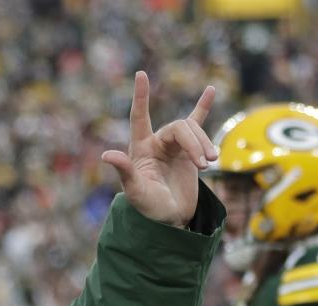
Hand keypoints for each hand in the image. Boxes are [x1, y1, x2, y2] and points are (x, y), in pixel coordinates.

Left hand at [102, 72, 216, 226]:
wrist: (169, 220)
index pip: (139, 117)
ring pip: (193, 131)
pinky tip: (211, 90)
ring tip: (210, 163)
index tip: (141, 74)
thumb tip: (106, 155)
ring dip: (204, 144)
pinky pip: (198, 123)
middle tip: (205, 165)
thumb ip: (125, 171)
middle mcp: (156, 143)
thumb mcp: (135, 191)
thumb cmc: (148, 208)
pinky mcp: (190, 151)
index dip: (140, 96)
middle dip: (194, 144)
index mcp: (140, 148)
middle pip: (179, 128)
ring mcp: (173, 146)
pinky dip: (203, 107)